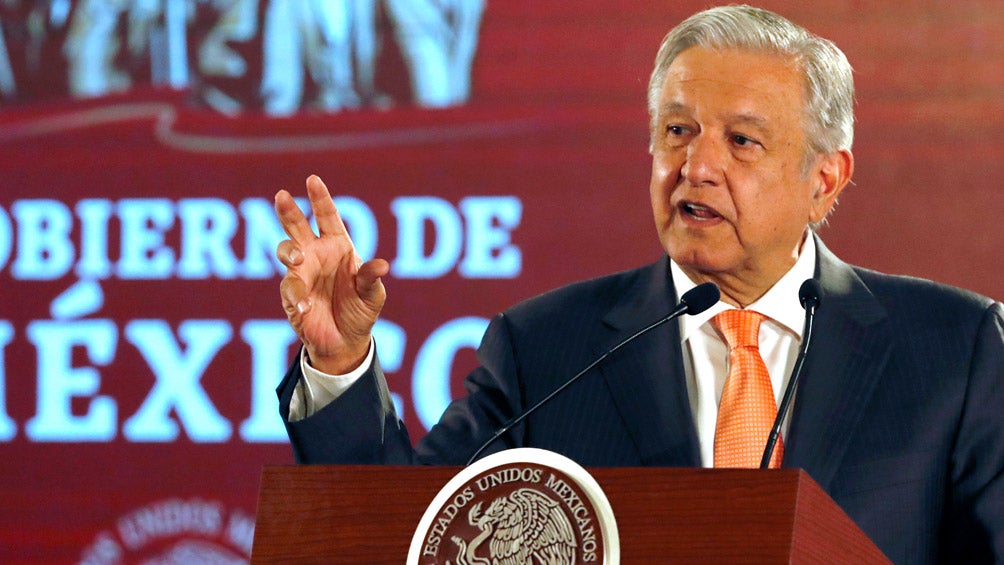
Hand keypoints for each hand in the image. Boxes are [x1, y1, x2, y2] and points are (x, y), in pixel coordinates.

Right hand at [274, 175, 388, 373]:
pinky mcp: (292, 296)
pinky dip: (297, 297)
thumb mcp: (372, 295)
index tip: (312, 179)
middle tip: (282, 196)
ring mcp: (301, 274)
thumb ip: (371, 278)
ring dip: (289, 251)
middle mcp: (316, 255)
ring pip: (286, 251)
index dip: (320, 198)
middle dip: (289, 211)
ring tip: (297, 258)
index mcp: (338, 246)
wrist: (346, 341)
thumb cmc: (360, 310)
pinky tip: (307, 307)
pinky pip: (290, 290)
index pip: (327, 217)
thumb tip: (382, 265)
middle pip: (297, 227)